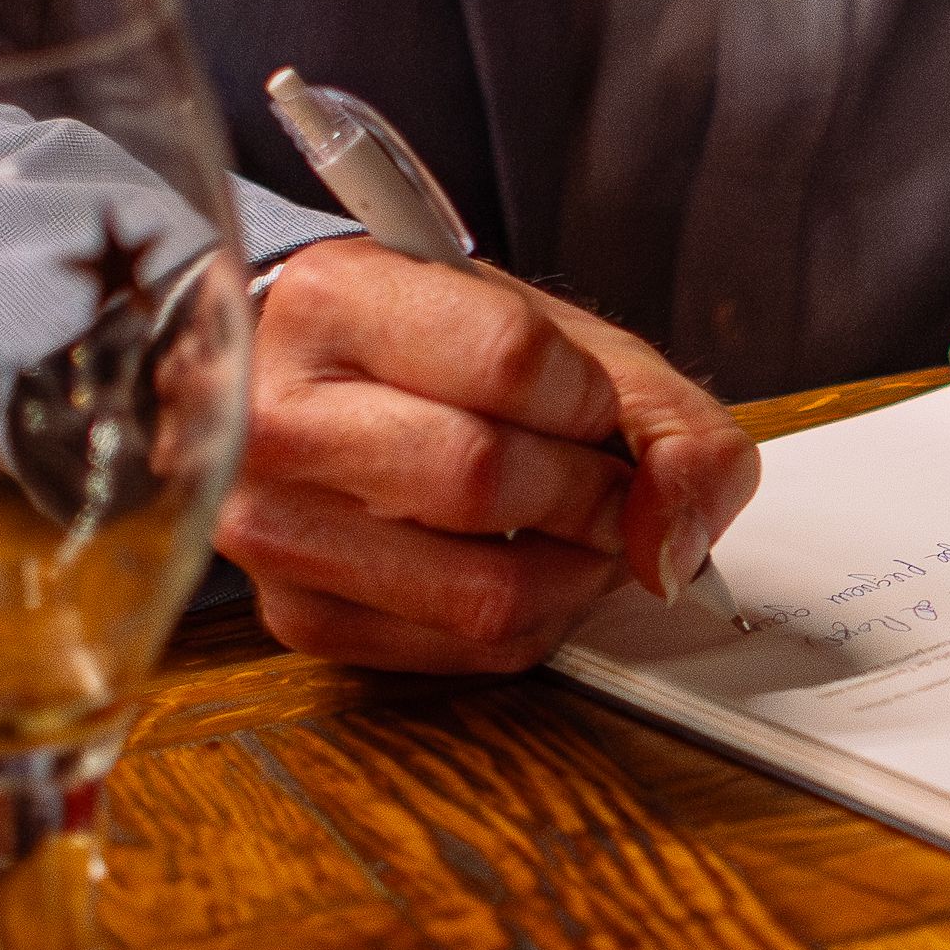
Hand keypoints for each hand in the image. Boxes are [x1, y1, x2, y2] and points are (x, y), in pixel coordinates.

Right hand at [216, 238, 759, 670]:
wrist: (327, 387)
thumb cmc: (439, 354)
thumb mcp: (560, 337)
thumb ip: (664, 417)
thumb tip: (678, 542)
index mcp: (332, 301)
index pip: (509, 359)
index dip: (591, 397)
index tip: (594, 405)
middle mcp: (272, 415)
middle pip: (486, 478)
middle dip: (593, 496)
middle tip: (609, 488)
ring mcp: (272, 525)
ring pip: (482, 590)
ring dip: (575, 572)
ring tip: (577, 531)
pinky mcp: (297, 616)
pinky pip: (465, 649)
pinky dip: (533, 619)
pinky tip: (523, 567)